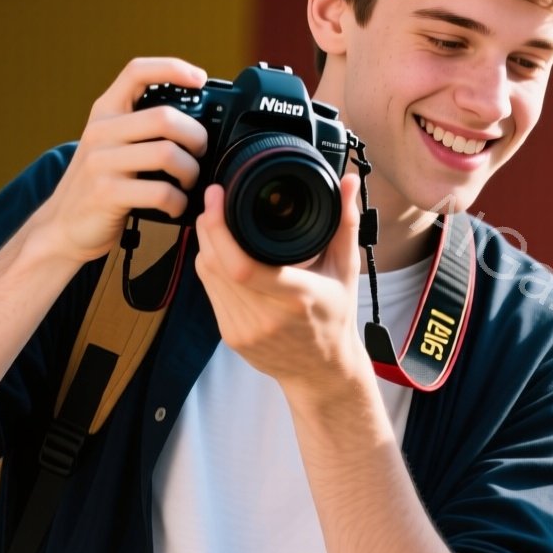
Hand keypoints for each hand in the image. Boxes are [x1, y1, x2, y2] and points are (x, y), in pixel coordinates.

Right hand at [28, 57, 210, 265]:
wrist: (63, 226)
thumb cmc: (100, 185)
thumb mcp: (112, 146)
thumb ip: (142, 128)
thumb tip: (197, 124)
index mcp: (105, 113)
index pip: (136, 72)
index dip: (171, 67)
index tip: (199, 78)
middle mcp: (101, 132)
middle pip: (165, 118)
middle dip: (196, 136)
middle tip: (200, 152)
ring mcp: (101, 162)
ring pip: (168, 154)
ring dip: (191, 171)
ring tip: (188, 182)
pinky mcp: (106, 193)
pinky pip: (160, 191)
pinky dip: (178, 201)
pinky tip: (175, 205)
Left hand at [194, 172, 367, 394]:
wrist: (323, 372)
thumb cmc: (336, 318)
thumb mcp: (346, 270)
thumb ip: (346, 222)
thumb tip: (347, 180)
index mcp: (296, 296)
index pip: (241, 264)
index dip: (219, 227)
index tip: (218, 195)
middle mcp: (266, 316)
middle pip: (216, 264)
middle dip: (208, 225)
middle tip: (215, 199)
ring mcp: (245, 329)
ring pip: (207, 275)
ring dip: (205, 244)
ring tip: (215, 220)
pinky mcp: (231, 337)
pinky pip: (210, 292)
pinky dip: (210, 267)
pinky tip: (217, 252)